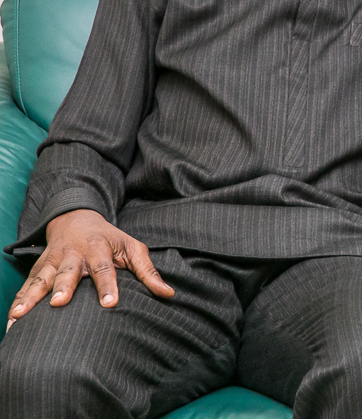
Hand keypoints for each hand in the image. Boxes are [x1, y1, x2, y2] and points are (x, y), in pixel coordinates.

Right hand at [6, 208, 173, 330]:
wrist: (77, 218)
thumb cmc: (110, 239)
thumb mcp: (133, 248)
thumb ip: (149, 272)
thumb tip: (169, 294)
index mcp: (99, 248)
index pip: (104, 269)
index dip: (108, 286)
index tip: (110, 304)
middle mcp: (73, 254)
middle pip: (68, 272)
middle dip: (63, 287)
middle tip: (59, 303)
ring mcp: (53, 261)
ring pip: (41, 279)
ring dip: (30, 298)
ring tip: (19, 317)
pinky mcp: (38, 268)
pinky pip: (26, 286)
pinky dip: (17, 302)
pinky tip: (11, 320)